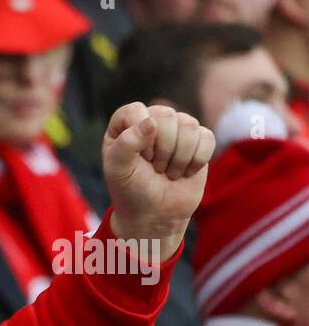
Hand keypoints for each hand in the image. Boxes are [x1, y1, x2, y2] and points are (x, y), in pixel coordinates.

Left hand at [102, 102, 215, 261]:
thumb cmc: (131, 191)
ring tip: (167, 172)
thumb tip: (151, 122)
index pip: (135, 111)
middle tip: (154, 169)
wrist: (156, 214)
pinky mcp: (199, 141)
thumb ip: (126, 144)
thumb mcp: (118, 171)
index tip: (141, 158)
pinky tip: (184, 172)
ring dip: (179, 158)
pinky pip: (207, 137)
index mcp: (125, 125)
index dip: (140, 135)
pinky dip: (196, 161)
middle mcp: (151, 121)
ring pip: (190, 125)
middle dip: (162, 149)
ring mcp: (177, 129)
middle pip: (167, 116)